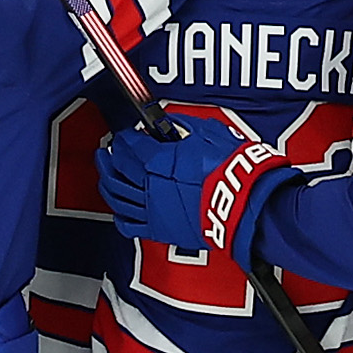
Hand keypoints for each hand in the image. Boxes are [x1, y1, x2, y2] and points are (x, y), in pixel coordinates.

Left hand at [96, 103, 286, 263]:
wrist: (246, 204)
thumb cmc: (231, 170)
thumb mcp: (208, 134)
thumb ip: (184, 126)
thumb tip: (173, 122)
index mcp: (156, 162)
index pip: (128, 147)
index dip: (123, 138)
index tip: (125, 135)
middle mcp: (149, 187)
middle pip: (116, 172)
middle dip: (108, 159)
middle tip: (106, 151)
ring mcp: (153, 210)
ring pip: (117, 198)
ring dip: (108, 184)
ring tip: (106, 176)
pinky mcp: (161, 230)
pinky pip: (129, 225)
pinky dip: (119, 215)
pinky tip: (119, 209)